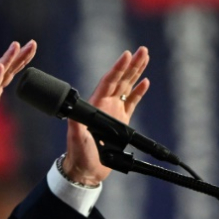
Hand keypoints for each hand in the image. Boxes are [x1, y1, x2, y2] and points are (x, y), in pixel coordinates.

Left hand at [63, 46, 149, 184]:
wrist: (85, 169)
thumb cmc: (78, 154)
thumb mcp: (76, 138)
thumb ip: (75, 124)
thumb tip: (72, 110)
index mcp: (95, 105)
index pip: (109, 81)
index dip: (118, 68)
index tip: (126, 54)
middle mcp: (105, 105)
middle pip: (120, 80)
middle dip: (131, 64)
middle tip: (142, 50)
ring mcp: (114, 112)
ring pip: (127, 88)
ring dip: (136, 73)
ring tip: (145, 57)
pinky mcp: (121, 122)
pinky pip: (131, 103)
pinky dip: (138, 93)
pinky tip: (145, 82)